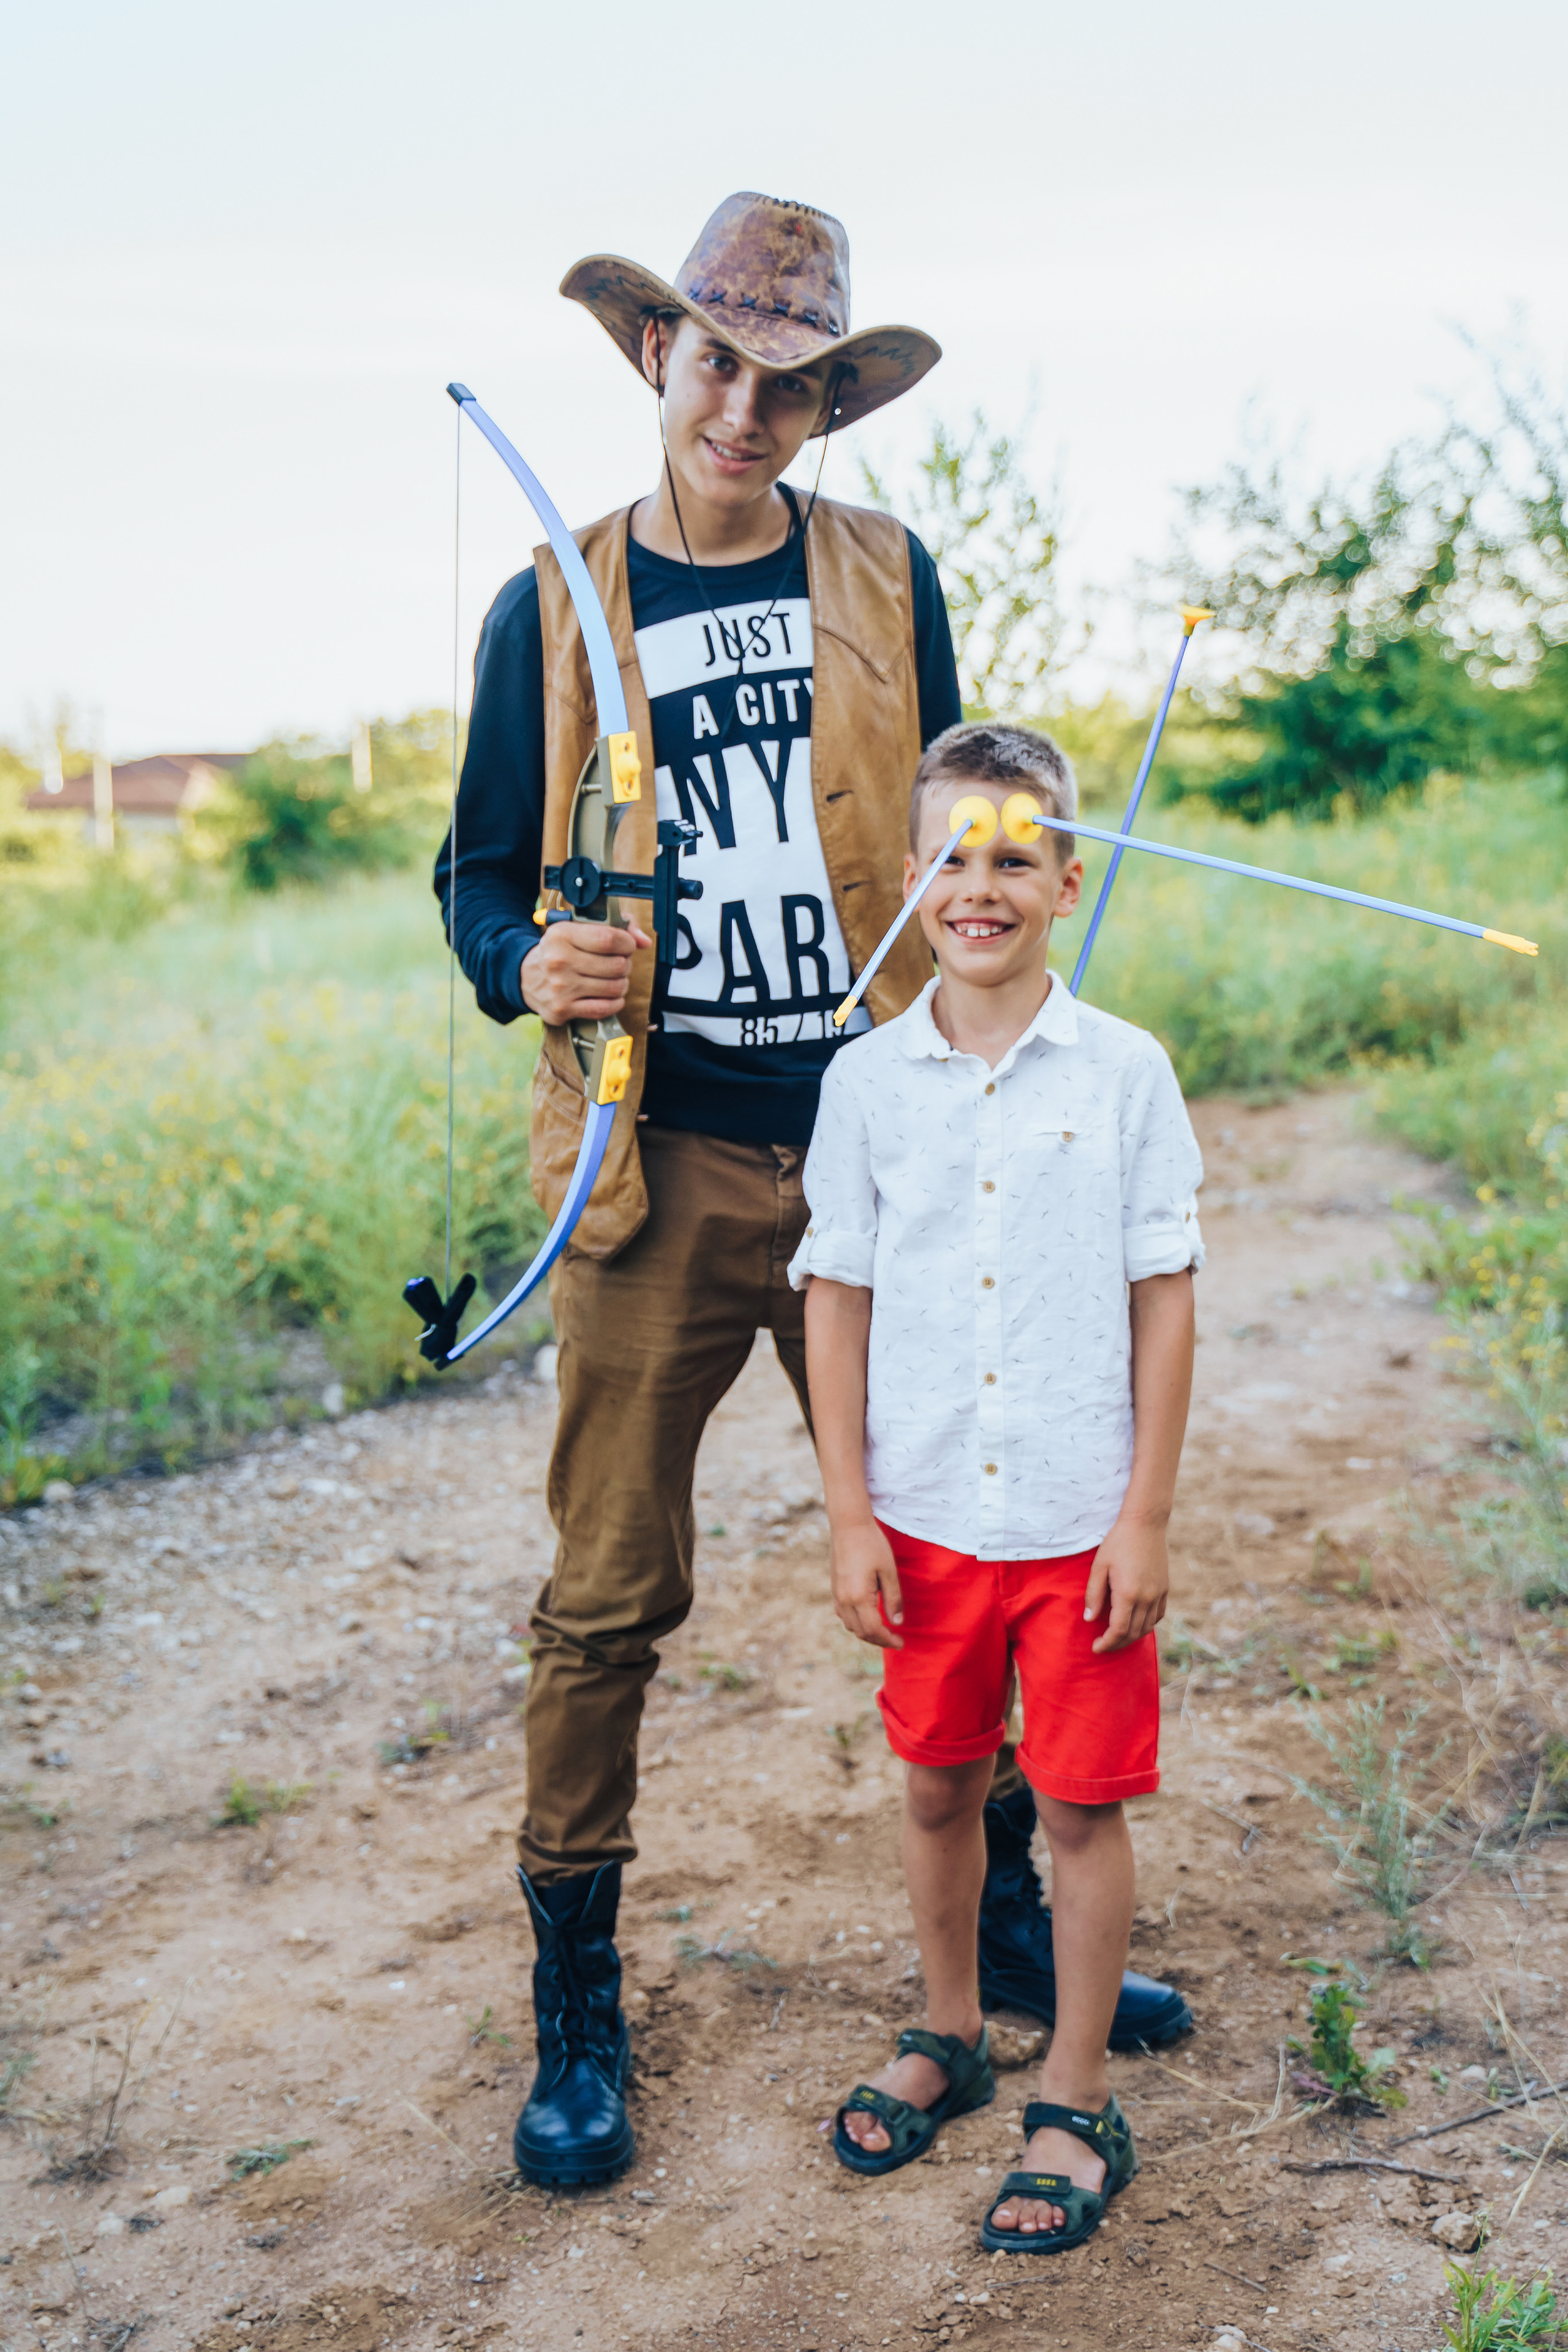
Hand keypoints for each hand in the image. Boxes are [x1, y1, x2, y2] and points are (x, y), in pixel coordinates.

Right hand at [520, 919, 651, 1024]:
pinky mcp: (563, 1009)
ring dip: (621, 984)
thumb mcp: (577, 928)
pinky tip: (609, 995)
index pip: (609, 939)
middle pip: (616, 965)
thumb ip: (615, 927)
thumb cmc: (559, 951)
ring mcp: (561, 988)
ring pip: (615, 988)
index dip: (627, 943)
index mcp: (562, 935)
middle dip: (625, 964)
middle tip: (618, 963)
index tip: (627, 945)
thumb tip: (643, 941)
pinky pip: (604, 1008)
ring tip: (613, 979)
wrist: (526, 977)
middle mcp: (559, 961)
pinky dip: (614, 1002)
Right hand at [830, 1520, 903, 1650]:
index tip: (901, 1643)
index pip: (874, 1629)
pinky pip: (843, 1615)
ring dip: (867, 1633)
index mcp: (858, 1597)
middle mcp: (844, 1600)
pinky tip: (868, 1617)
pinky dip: (856, 1623)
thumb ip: (893, 1599)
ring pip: (850, 1626)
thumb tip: (897, 1622)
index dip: (888, 1640)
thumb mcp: (888, 1572)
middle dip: (879, 1640)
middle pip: (861, 1632)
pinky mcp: (834, 1589)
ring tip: (884, 1631)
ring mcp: (836, 1595)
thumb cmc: (872, 1545)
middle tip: (896, 1639)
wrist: (849, 1525)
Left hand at [1083, 1516, 1168, 1653]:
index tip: (1096, 1648)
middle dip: (1117, 1644)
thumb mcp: (1099, 1566)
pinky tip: (1136, 1623)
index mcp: (1128, 1593)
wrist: (1145, 1523)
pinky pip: (1158, 1615)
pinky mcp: (1165, 1588)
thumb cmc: (1117, 1542)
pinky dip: (1147, 1625)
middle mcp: (1147, 1597)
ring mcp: (1159, 1593)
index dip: (1107, 1643)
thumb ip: (1093, 1595)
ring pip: (1147, 1627)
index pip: (1119, 1630)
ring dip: (1132, 1636)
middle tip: (1103, 1645)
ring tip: (1117, 1637)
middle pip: (1133, 1633)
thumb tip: (1090, 1620)